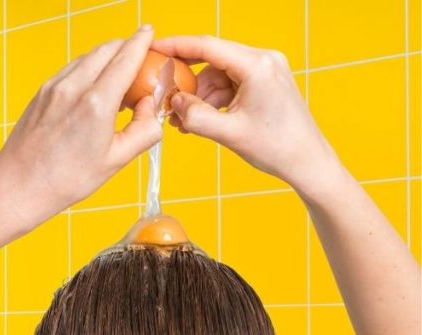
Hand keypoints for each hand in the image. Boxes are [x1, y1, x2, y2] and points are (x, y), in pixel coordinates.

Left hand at [0, 26, 162, 238]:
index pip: (126, 57)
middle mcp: (73, 87)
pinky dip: (88, 69)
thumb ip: (143, 130)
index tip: (150, 33)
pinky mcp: (42, 91)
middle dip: (126, 46)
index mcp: (96, 104)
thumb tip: (152, 108)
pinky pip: (71, 69)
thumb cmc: (64, 179)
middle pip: (106, 49)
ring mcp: (54, 87)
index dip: (141, 41)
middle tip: (140, 58)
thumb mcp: (116, 160)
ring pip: (87, 57)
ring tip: (118, 78)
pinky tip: (94, 88)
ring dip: (106, 58)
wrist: (18, 185)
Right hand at [154, 35, 340, 189]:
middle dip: (187, 81)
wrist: (307, 161)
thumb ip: (196, 116)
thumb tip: (174, 102)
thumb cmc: (277, 147)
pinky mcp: (264, 83)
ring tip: (183, 120)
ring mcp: (265, 71)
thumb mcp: (229, 133)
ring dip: (199, 96)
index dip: (177, 46)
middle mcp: (263, 61)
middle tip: (164, 97)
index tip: (154, 48)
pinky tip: (199, 119)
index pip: (208, 46)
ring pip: (218, 75)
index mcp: (257, 66)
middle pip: (211, 60)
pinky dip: (212, 100)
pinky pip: (229, 85)